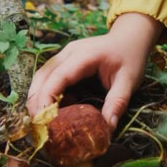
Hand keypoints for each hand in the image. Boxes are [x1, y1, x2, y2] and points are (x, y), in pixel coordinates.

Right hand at [27, 13, 163, 128]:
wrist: (130, 38)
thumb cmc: (130, 58)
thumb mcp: (129, 81)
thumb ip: (117, 102)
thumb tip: (107, 128)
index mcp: (84, 55)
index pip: (58, 77)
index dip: (47, 97)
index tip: (43, 119)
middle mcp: (69, 52)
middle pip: (42, 76)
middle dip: (36, 101)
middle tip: (37, 126)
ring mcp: (64, 55)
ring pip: (41, 76)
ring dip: (37, 97)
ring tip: (40, 121)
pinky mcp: (63, 60)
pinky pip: (48, 76)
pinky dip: (45, 93)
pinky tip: (53, 109)